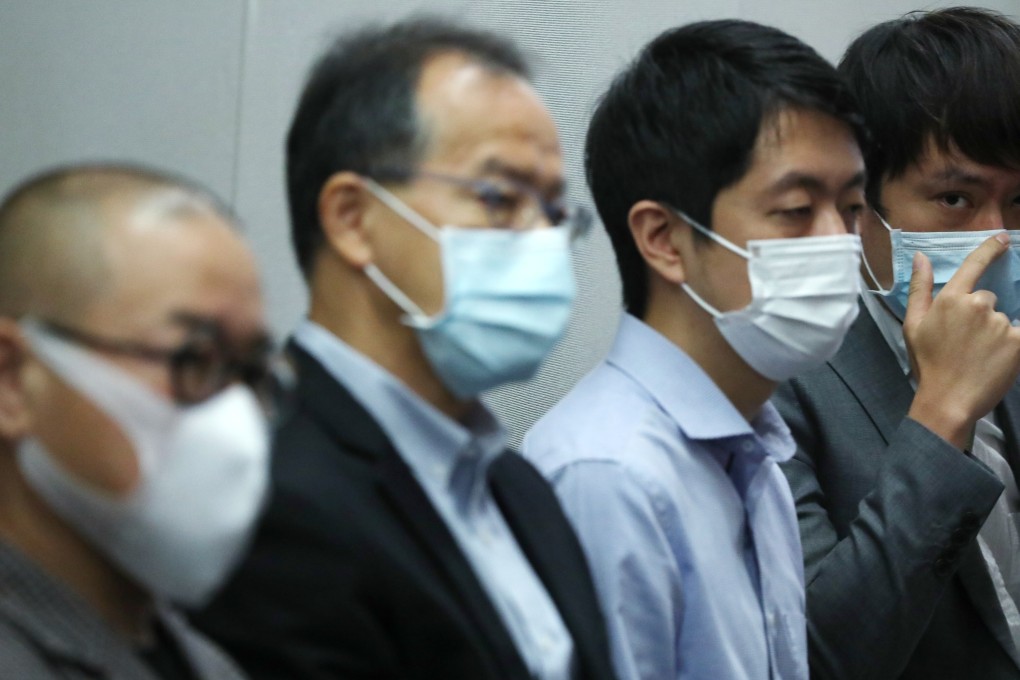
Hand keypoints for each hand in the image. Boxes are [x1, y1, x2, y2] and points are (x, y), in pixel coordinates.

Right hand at [904, 233, 1019, 449]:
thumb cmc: (927, 363)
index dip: (990, 249)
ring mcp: (1000, 322)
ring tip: (980, 357)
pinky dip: (1011, 343)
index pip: (974, 265)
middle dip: (980, 315)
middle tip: (965, 343)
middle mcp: (978, 304)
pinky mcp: (1018, 341)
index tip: (1003, 238)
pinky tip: (998, 358)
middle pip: (987, 299)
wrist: (948, 400)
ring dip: (995, 332)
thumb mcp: (912, 325)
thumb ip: (920, 288)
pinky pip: (1018, 332)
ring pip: (1002, 318)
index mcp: (951, 298)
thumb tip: (922, 257)